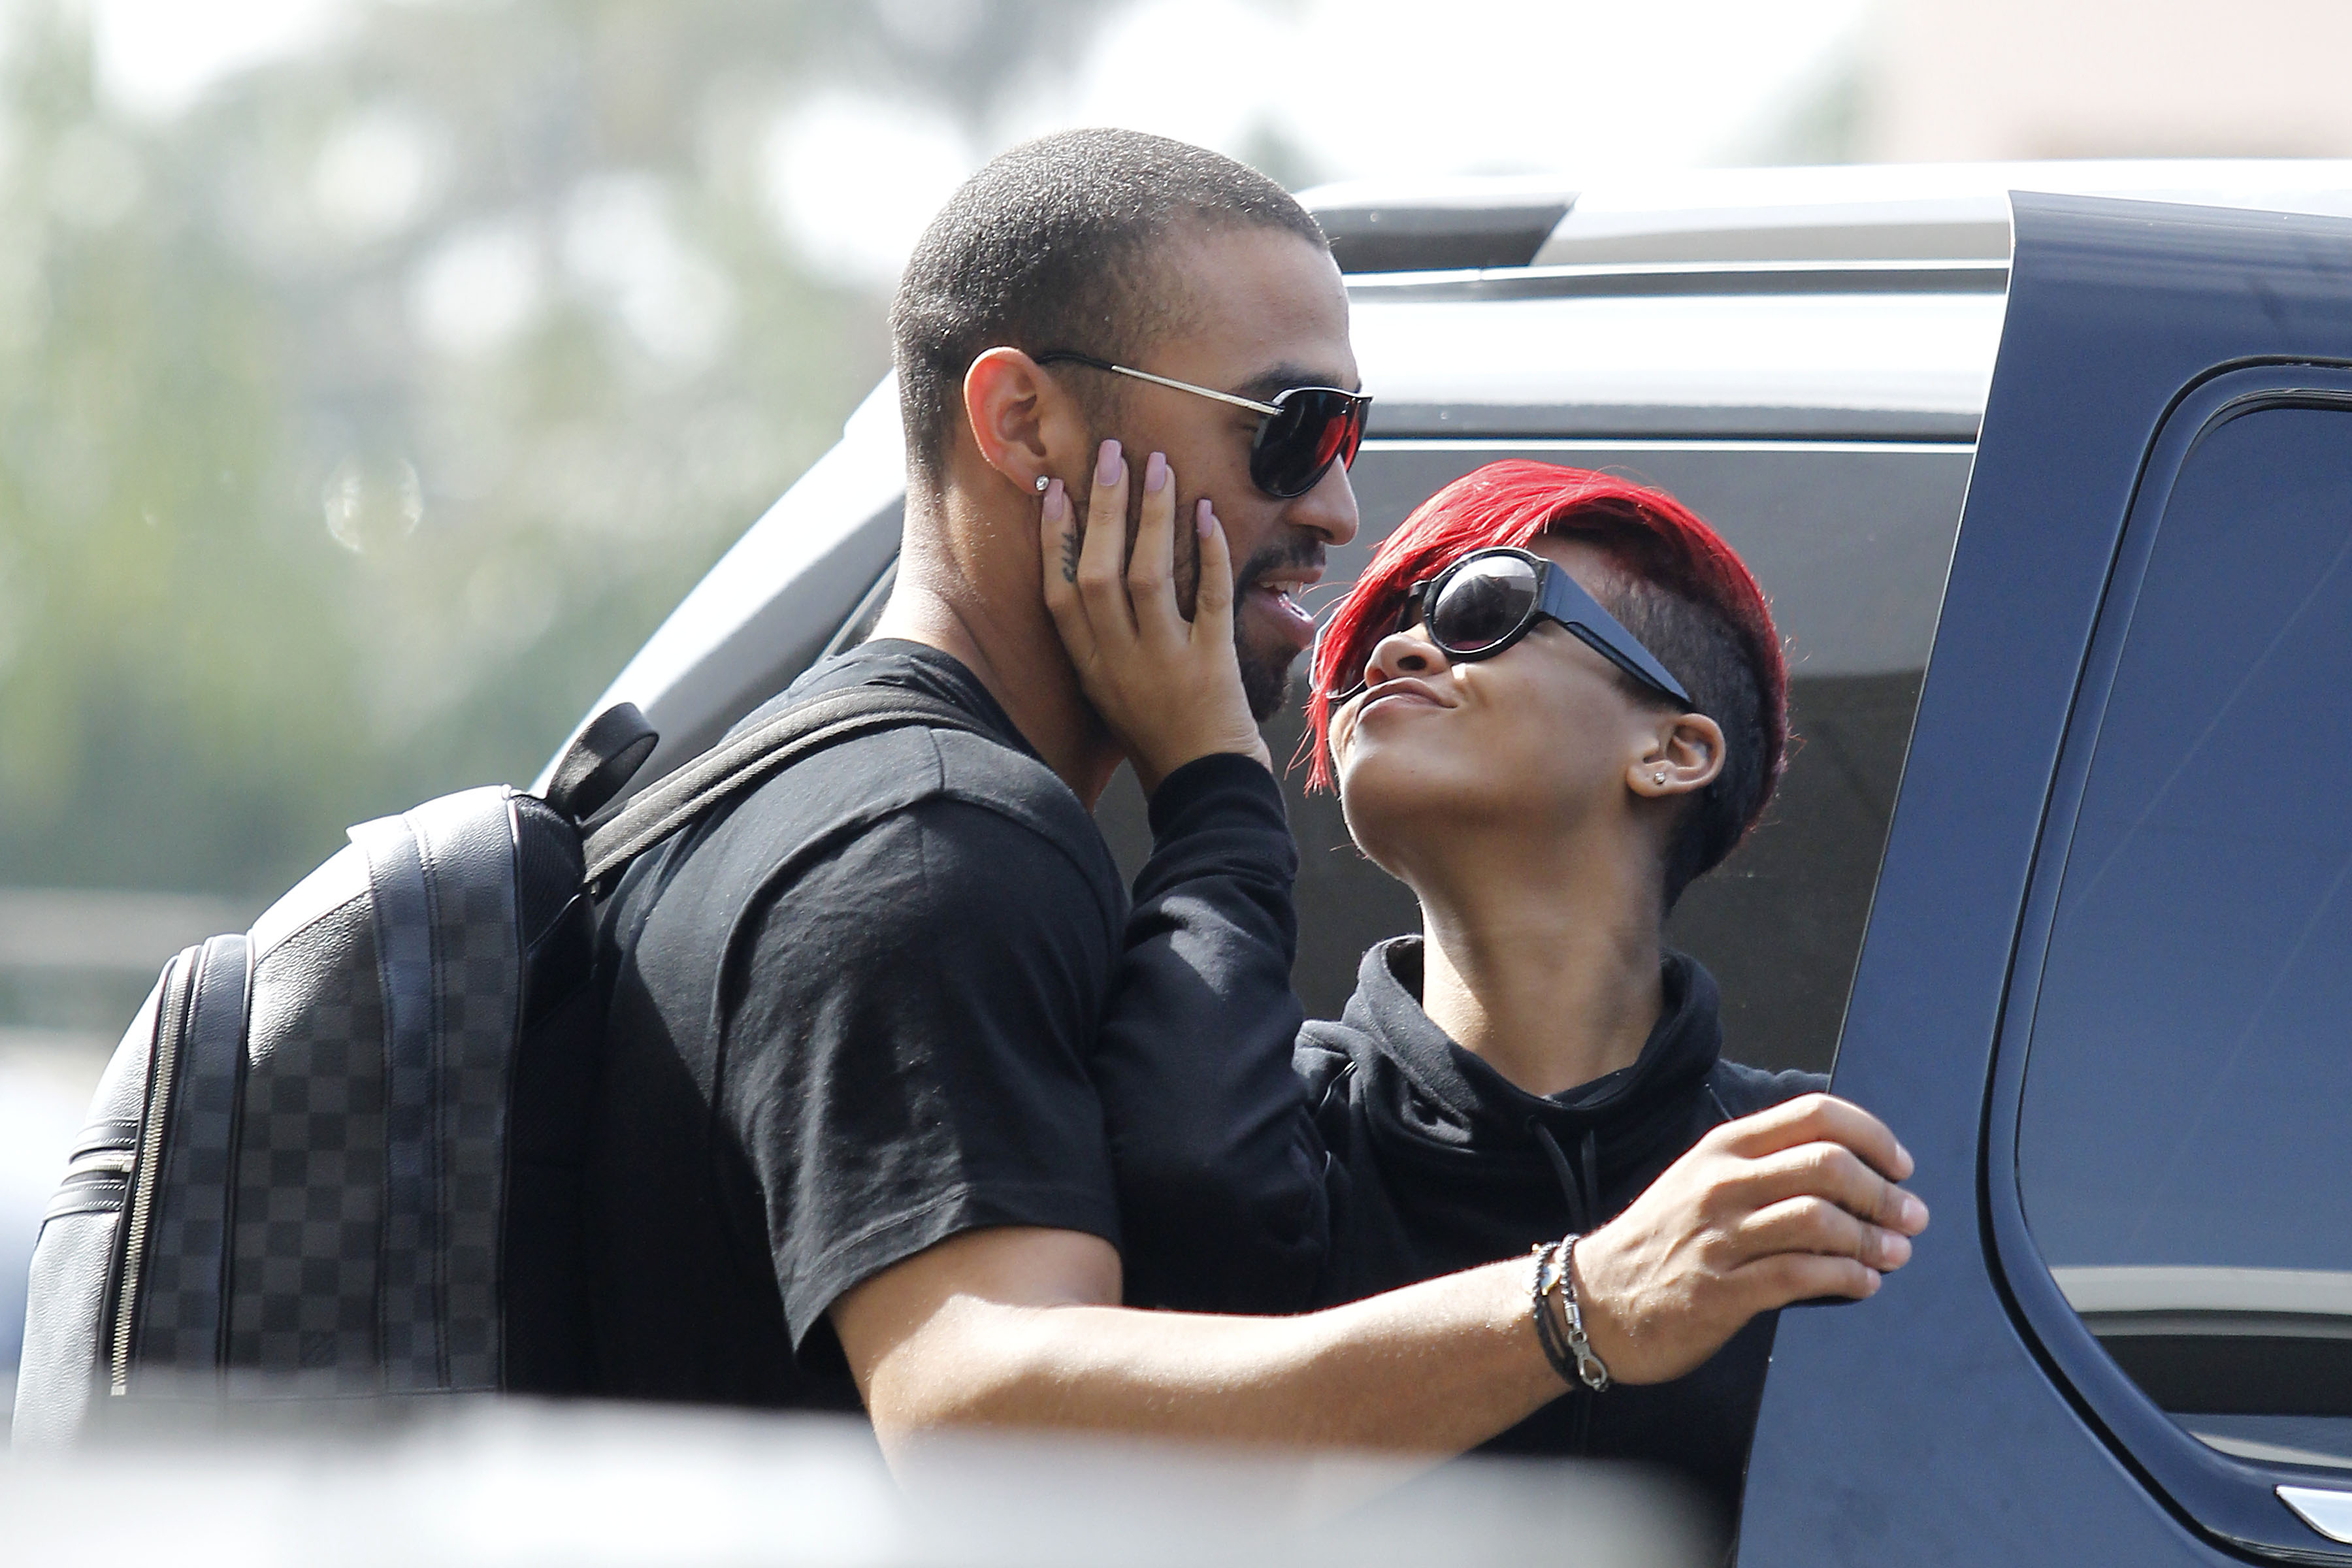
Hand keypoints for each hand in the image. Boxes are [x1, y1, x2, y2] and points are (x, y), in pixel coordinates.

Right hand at [1040, 440, 1270, 795]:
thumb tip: (1089, 567)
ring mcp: (1165, 664)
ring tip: (1159, 467)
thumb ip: (1097, 636)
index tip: (1054, 487)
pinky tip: (1206, 515)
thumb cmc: (1156, 732)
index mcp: (1090, 667)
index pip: (1059, 593)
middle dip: (1103, 508)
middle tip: (1111, 454)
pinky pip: (1208, 599)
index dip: (1053, 537)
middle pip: (1099, 574)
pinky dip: (1208, 553)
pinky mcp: (1212, 666)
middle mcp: (1119, 663)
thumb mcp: (1108, 688)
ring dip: (1153, 517)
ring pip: (1149, 577)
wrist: (1204, 786)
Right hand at [1566, 1093, 1928, 1384]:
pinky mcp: (1721, 1291)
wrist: (1593, 1300)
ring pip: (1820, 1220)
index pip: (1815, 1114)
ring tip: (1894, 1253)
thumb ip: (1764, 1169)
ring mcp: (1720, 1237)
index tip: (1899, 1165)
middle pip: (1827, 1164)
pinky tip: (1865, 1284)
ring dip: (1873, 1239)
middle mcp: (1723, 1183)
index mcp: (1724, 1148)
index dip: (1872, 1136)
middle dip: (1884, 1193)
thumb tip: (1847, 1171)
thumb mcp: (1701, 1180)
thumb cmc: (1659, 1241)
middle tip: (1910, 1216)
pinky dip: (1848, 1279)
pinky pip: (1801, 1277)